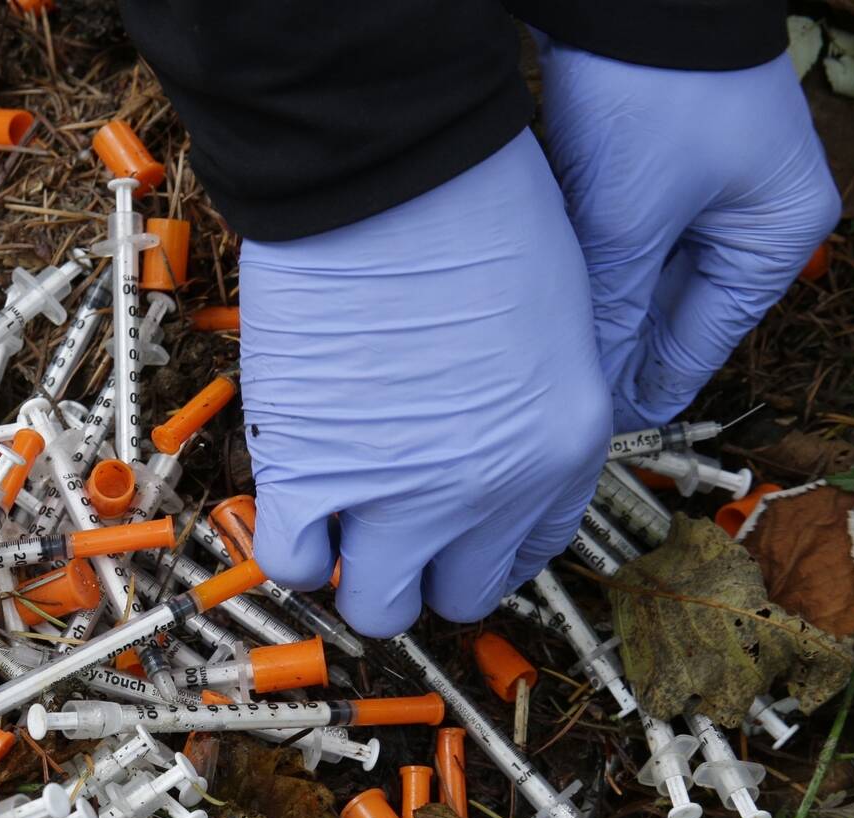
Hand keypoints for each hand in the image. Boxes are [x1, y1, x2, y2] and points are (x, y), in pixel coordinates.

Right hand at [240, 133, 610, 636]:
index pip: (529, 549)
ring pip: (377, 604)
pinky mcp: (313, 477)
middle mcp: (488, 493)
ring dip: (356, 570)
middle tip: (391, 519)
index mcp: (563, 450)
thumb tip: (480, 422)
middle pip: (457, 594)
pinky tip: (293, 500)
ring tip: (338, 517)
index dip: (486, 543)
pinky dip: (290, 545)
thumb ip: (529, 394)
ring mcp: (398, 496)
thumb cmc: (478, 208)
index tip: (459, 526)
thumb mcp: (556, 312)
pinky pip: (293, 562)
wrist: (395, 177)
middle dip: (425, 564)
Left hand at [534, 38, 840, 431]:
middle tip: (564, 402)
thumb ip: (611, 308)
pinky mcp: (670, 155)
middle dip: (620, 346)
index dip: (649, 387)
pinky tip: (558, 297)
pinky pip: (634, 229)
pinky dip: (600, 260)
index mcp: (777, 234)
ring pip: (649, 270)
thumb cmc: (654, 92)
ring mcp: (714, 181)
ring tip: (553, 360)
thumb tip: (591, 385)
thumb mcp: (628, 218)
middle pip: (677, 307)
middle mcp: (756, 212)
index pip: (706, 340)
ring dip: (604, 305)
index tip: (601, 429)